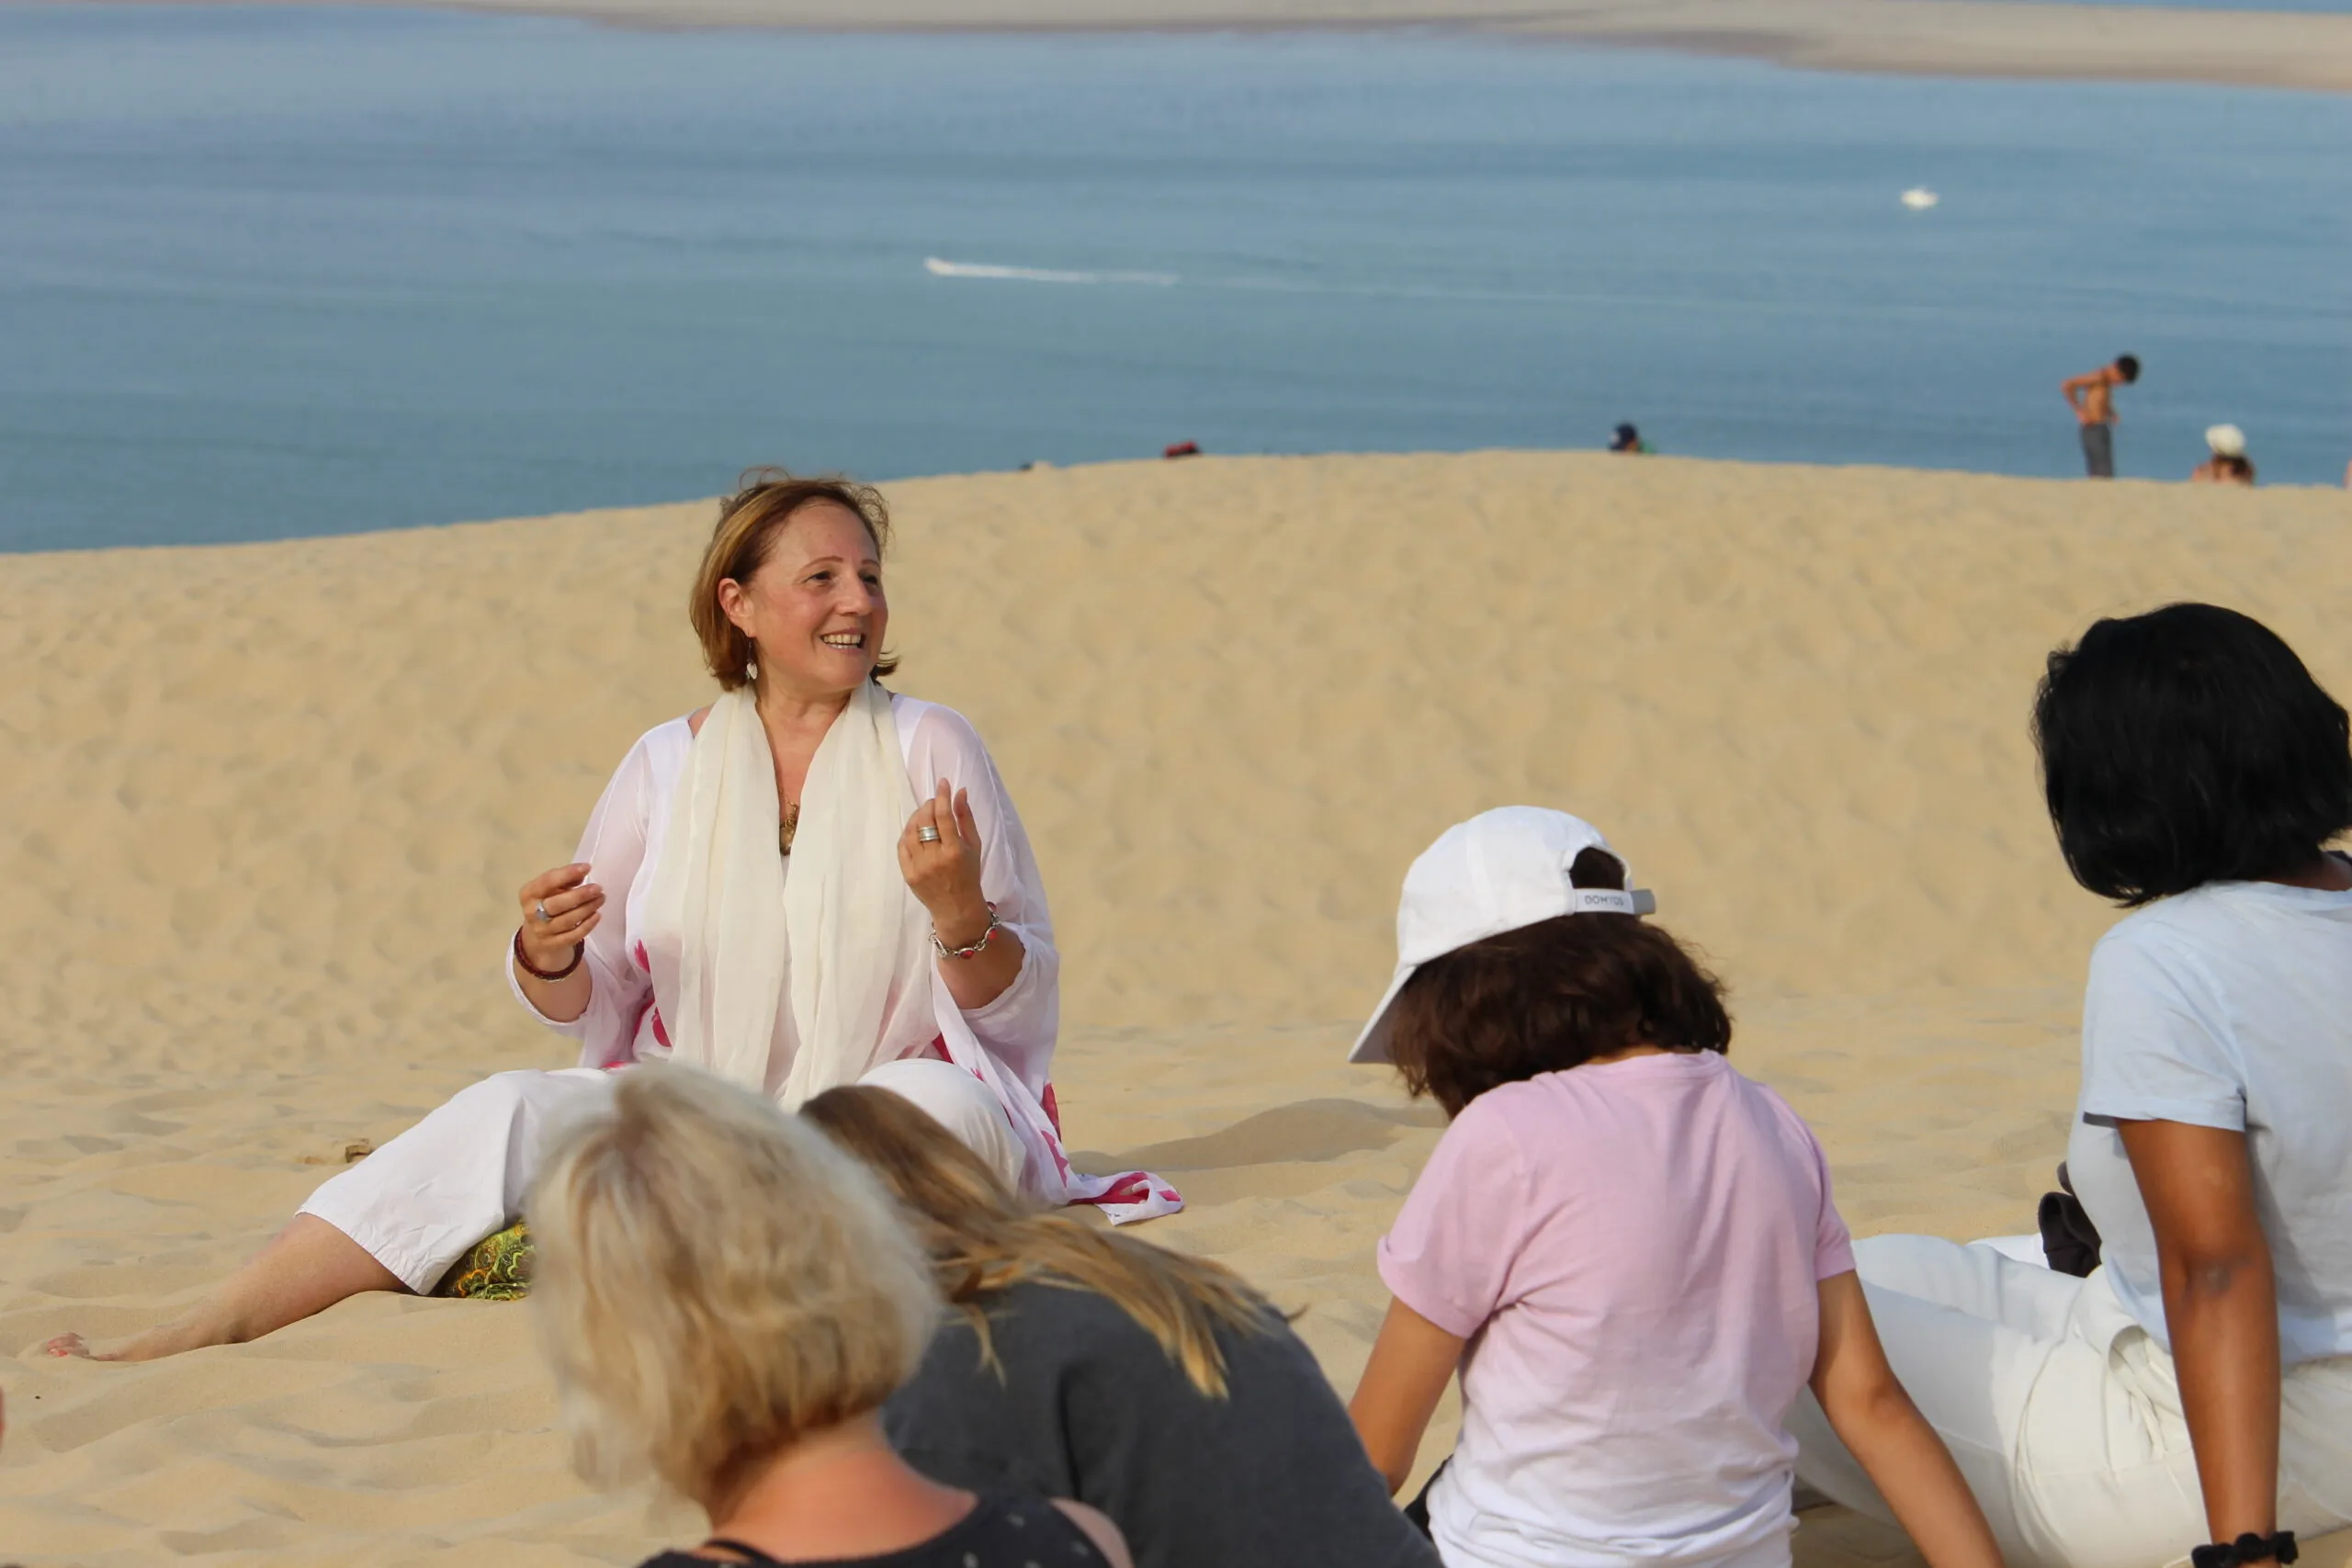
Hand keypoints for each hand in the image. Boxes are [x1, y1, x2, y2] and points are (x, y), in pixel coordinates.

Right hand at [518, 862, 602, 972]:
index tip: (587, 867)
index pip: (547, 882)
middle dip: (580, 895)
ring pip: (567, 920)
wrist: (538, 935)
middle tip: (598, 888)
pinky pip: (572, 935)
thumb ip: (565, 879)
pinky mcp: (553, 944)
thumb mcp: (551, 889)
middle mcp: (531, 913)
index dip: (567, 873)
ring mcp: (541, 931)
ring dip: (587, 909)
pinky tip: (597, 915)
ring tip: (601, 899)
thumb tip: (582, 872)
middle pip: (556, 904)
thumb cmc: (548, 903)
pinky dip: (587, 925)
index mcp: (529, 894)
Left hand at [898, 780, 986, 943]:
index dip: (941, 796)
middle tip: (935, 802)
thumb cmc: (969, 874)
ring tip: (925, 815)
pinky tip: (915, 831)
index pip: (943, 816)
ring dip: (916, 817)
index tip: (942, 783)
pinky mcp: (907, 873)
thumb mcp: (974, 846)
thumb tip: (959, 792)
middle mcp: (934, 858)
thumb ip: (966, 818)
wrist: (956, 908)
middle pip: (924, 821)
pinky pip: (902, 846)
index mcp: (955, 851)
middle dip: (929, 805)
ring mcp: (918, 867)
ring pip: (910, 831)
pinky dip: (907, 833)